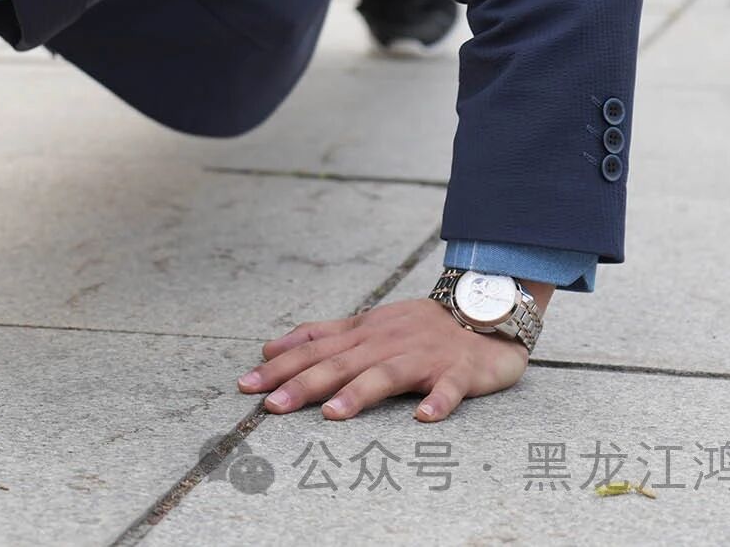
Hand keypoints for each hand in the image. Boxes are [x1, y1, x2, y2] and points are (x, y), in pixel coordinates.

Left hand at [238, 291, 546, 421]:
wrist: (484, 312)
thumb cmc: (418, 326)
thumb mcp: (364, 326)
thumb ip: (319, 336)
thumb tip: (269, 348)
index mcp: (363, 334)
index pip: (313, 349)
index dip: (279, 366)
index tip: (245, 385)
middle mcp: (387, 343)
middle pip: (340, 363)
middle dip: (304, 384)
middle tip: (272, 406)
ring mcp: (423, 357)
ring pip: (387, 374)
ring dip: (359, 393)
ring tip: (333, 413)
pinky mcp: (459, 371)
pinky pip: (449, 388)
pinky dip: (438, 401)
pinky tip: (425, 418)